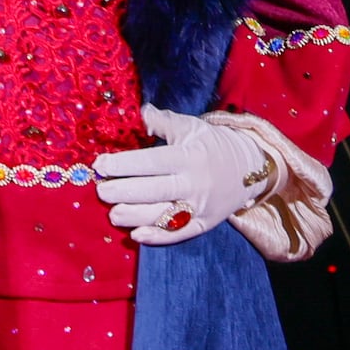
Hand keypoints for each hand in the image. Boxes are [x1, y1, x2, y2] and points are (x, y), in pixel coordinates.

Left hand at [91, 106, 275, 247]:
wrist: (249, 168)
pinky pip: (179, 233)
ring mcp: (199, 206)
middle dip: (124, 192)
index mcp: (189, 156)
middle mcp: (194, 182)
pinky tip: (137, 236)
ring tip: (112, 214)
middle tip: (101, 191)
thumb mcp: (191, 127)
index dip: (124, 165)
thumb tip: (140, 112)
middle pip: (154, 190)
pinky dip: (158, 237)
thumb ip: (163, 121)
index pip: (152, 162)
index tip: (100, 166)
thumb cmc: (212, 144)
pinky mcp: (204, 224)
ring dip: (135, 216)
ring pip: (162, 215)